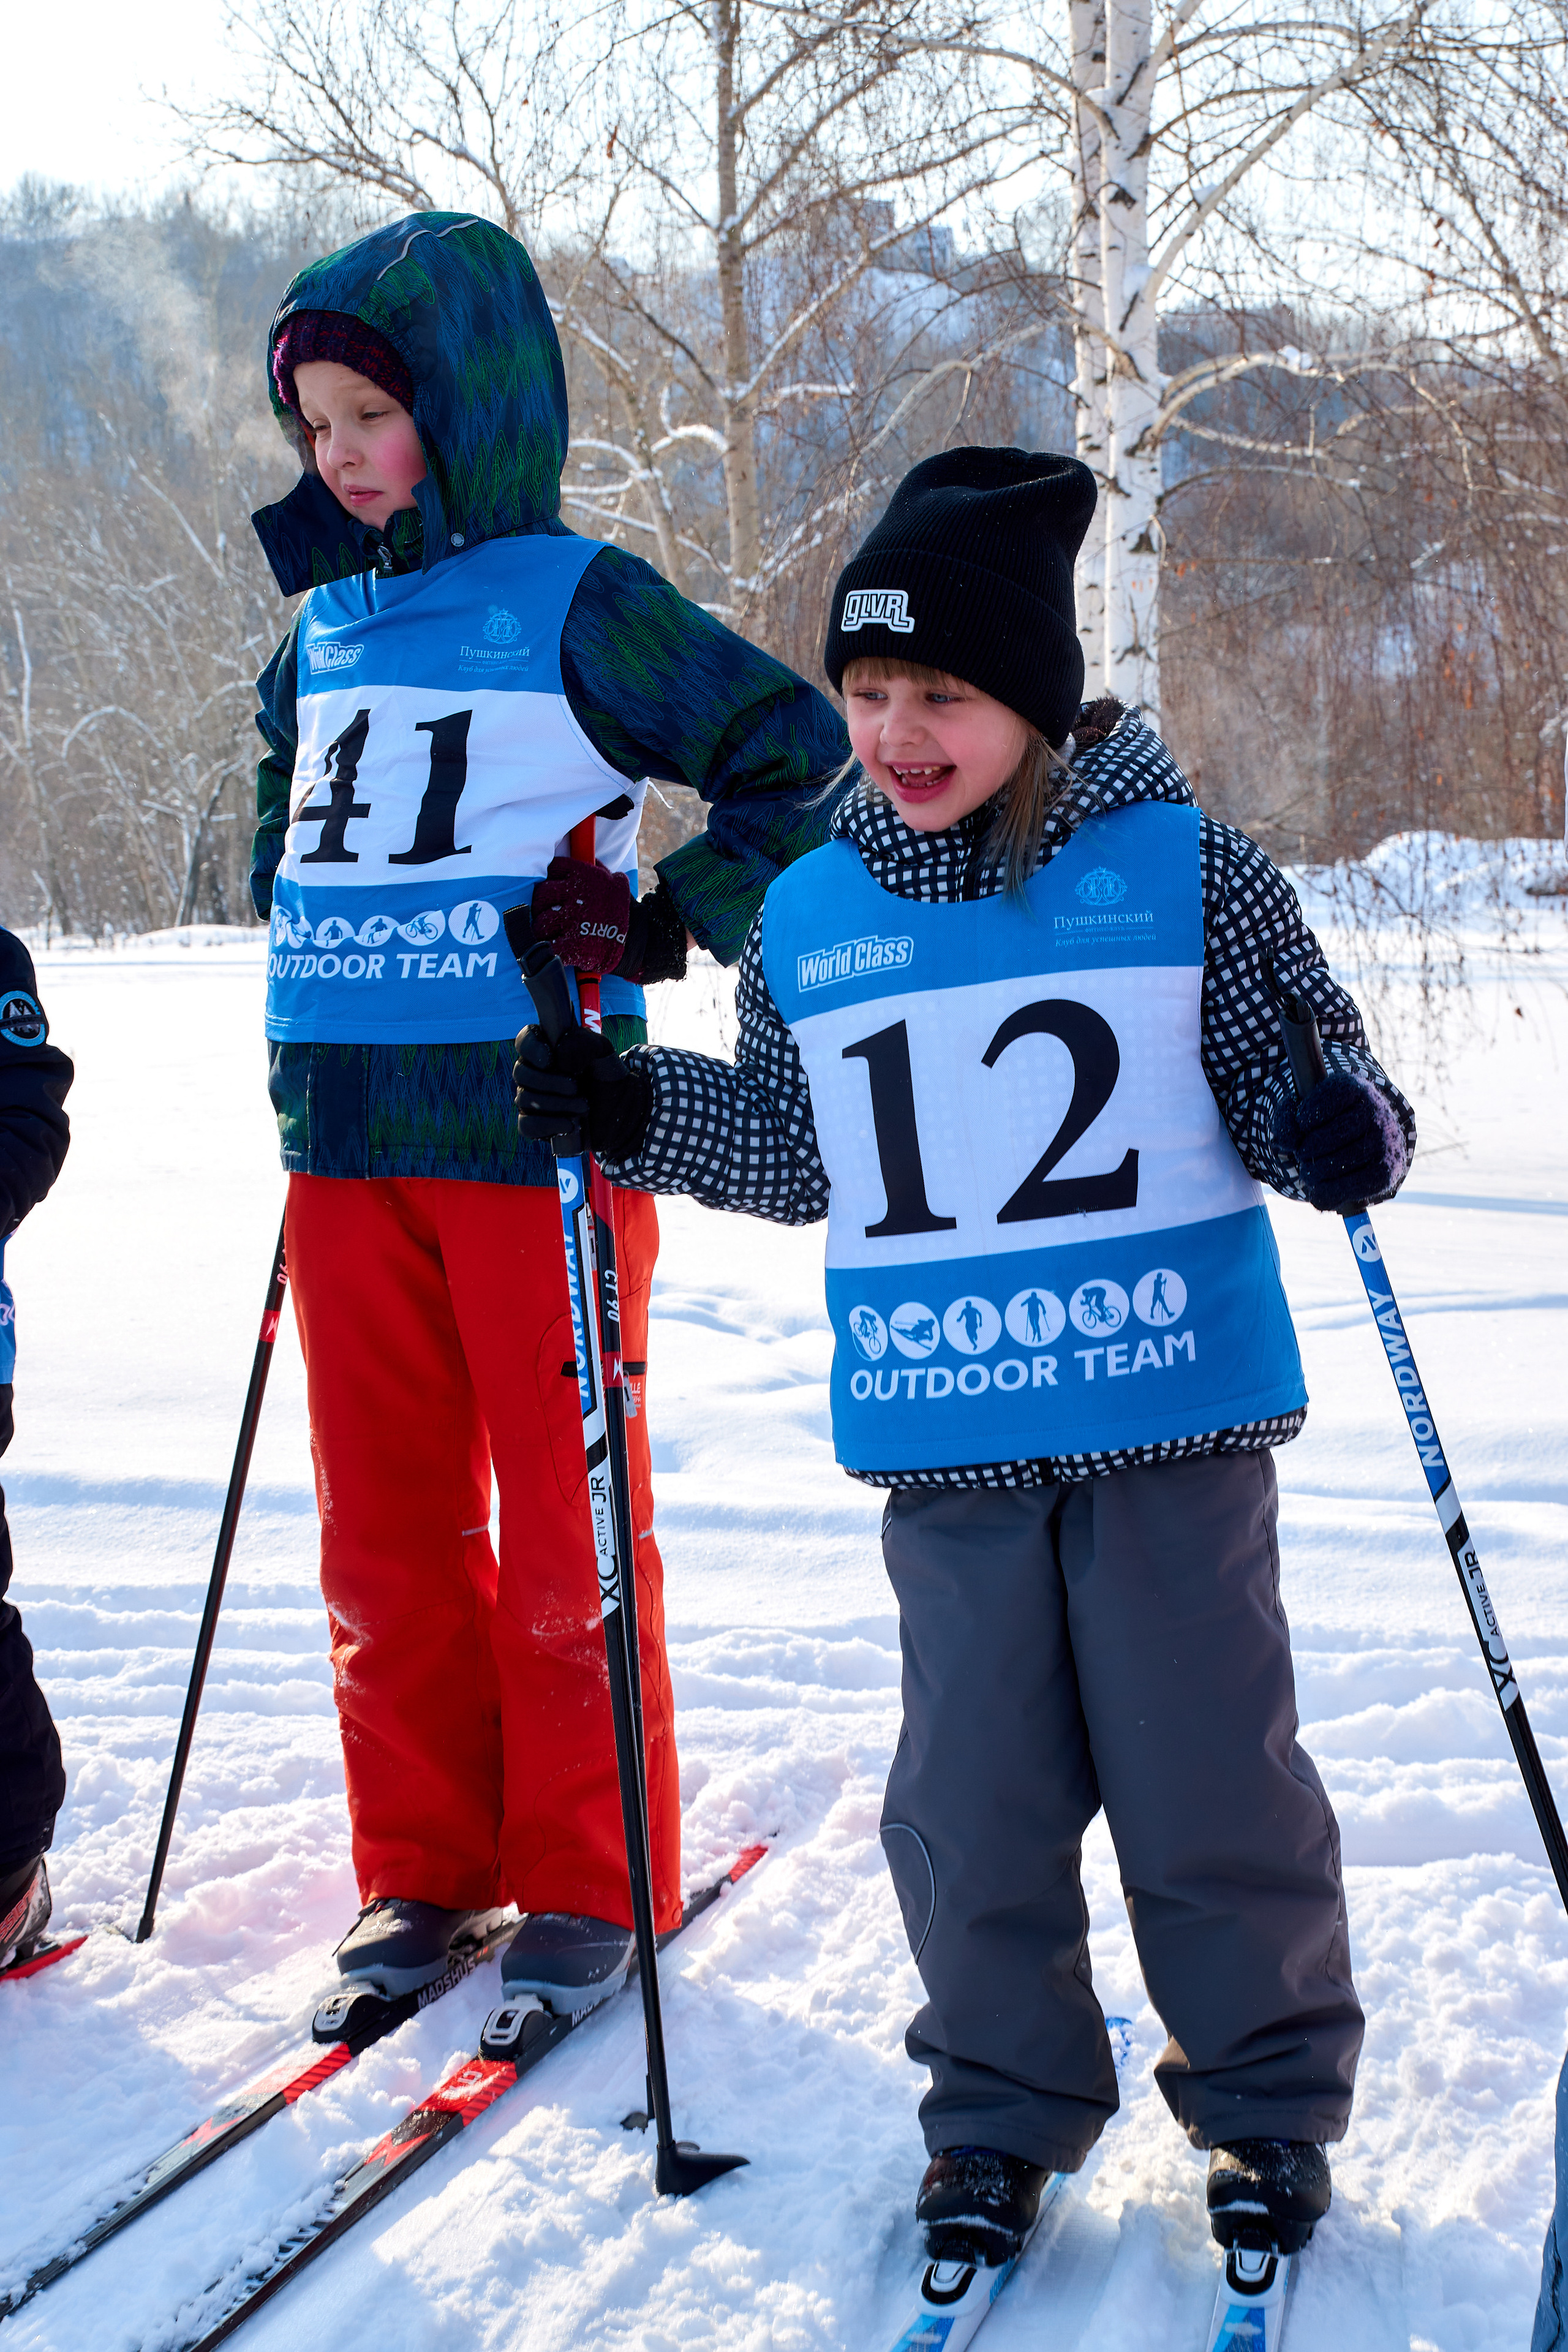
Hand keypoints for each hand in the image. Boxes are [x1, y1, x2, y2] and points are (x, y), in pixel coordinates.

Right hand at [514, 1021, 653, 1158]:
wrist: (618, 1110)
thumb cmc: (606, 1076)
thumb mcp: (603, 1053)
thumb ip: (584, 1043)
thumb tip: (560, 1057)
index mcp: (546, 1048)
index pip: (524, 1040)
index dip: (530, 1048)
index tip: (549, 1060)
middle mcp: (533, 1072)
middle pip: (520, 1073)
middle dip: (549, 1082)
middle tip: (576, 1088)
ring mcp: (531, 1099)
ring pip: (524, 1099)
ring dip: (557, 1104)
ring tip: (583, 1107)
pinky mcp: (535, 1124)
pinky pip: (527, 1125)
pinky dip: (548, 1125)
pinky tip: (569, 1125)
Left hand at [529, 860, 690, 985]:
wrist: (642, 941)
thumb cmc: (623, 911)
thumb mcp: (613, 881)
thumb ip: (594, 869)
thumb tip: (579, 852)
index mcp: (585, 875)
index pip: (554, 868)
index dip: (552, 878)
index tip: (556, 889)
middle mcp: (576, 895)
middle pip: (541, 896)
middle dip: (543, 906)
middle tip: (552, 913)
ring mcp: (573, 920)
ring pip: (541, 923)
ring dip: (544, 930)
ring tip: (554, 933)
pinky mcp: (573, 945)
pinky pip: (548, 946)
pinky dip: (550, 949)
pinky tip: (556, 949)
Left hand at [1273, 1072, 1406, 1212]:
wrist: (1365, 1139)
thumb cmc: (1327, 1124)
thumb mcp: (1302, 1112)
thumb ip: (1286, 1120)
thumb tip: (1288, 1141)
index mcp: (1351, 1087)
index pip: (1323, 1100)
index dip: (1304, 1117)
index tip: (1303, 1124)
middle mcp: (1374, 1110)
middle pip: (1324, 1139)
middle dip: (1306, 1152)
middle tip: (1304, 1155)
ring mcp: (1385, 1141)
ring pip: (1337, 1165)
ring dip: (1314, 1175)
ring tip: (1310, 1173)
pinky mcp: (1387, 1170)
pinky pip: (1353, 1187)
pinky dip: (1329, 1193)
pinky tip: (1320, 1190)